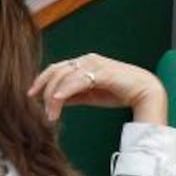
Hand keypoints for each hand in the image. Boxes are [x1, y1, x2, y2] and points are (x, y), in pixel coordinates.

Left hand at [28, 53, 166, 123]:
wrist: (144, 91)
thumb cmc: (118, 92)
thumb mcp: (90, 95)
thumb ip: (74, 95)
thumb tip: (56, 100)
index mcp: (83, 63)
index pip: (56, 68)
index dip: (41, 81)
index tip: (31, 95)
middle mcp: (86, 60)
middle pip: (56, 71)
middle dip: (43, 89)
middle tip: (36, 106)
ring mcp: (94, 64)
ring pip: (64, 77)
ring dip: (53, 96)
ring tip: (50, 114)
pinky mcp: (101, 72)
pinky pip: (77, 81)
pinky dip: (65, 91)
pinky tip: (57, 101)